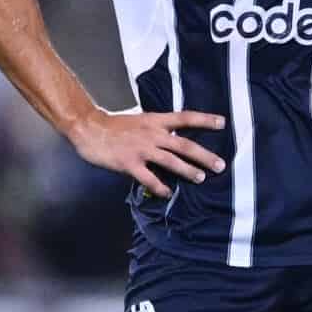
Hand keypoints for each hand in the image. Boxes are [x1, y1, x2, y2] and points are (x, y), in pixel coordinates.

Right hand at [71, 107, 226, 198]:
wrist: (89, 128)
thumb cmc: (114, 125)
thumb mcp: (140, 120)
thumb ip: (157, 129)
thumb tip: (174, 139)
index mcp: (155, 121)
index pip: (185, 118)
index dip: (204, 120)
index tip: (222, 123)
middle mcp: (152, 134)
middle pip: (184, 145)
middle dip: (204, 156)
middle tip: (220, 165)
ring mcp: (141, 149)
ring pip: (171, 161)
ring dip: (188, 171)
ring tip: (200, 179)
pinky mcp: (129, 163)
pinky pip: (149, 178)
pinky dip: (160, 187)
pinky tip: (167, 194)